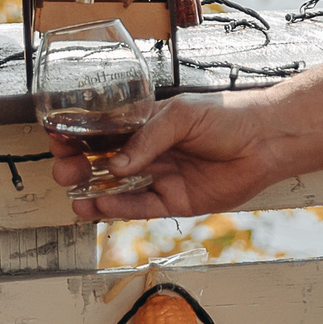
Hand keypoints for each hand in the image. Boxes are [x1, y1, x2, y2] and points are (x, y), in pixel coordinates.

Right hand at [52, 94, 284, 220]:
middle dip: (79, 166)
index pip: (104, 131)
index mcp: (146, 123)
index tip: (59, 139)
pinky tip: (100, 206)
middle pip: (104, 162)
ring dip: (93, 192)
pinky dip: (119, 208)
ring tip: (73, 196)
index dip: (79, 136)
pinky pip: (141, 207)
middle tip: (63, 170)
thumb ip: (148, 138)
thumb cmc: (227, 116)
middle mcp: (149, 151)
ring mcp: (160, 177)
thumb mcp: (181, 115)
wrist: (264, 141)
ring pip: (118, 189)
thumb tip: (117, 164)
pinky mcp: (174, 201)